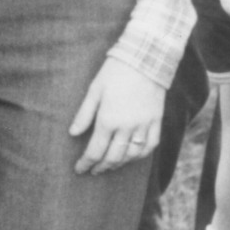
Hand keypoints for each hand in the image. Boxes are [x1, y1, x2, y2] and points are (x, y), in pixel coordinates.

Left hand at [68, 56, 164, 174]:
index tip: (79, 170)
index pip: (95, 151)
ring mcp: (144, 125)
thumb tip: (72, 133)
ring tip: (110, 166)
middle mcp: (126, 127)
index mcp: (108, 120)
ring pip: (132, 154)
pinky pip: (150, 145)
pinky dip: (140, 155)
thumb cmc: (114, 73)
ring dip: (119, 163)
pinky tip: (132, 156)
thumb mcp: (94, 90)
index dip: (86, 163)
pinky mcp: (156, 121)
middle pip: (113, 157)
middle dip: (101, 167)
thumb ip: (84, 114)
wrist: (145, 59)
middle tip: (93, 171)